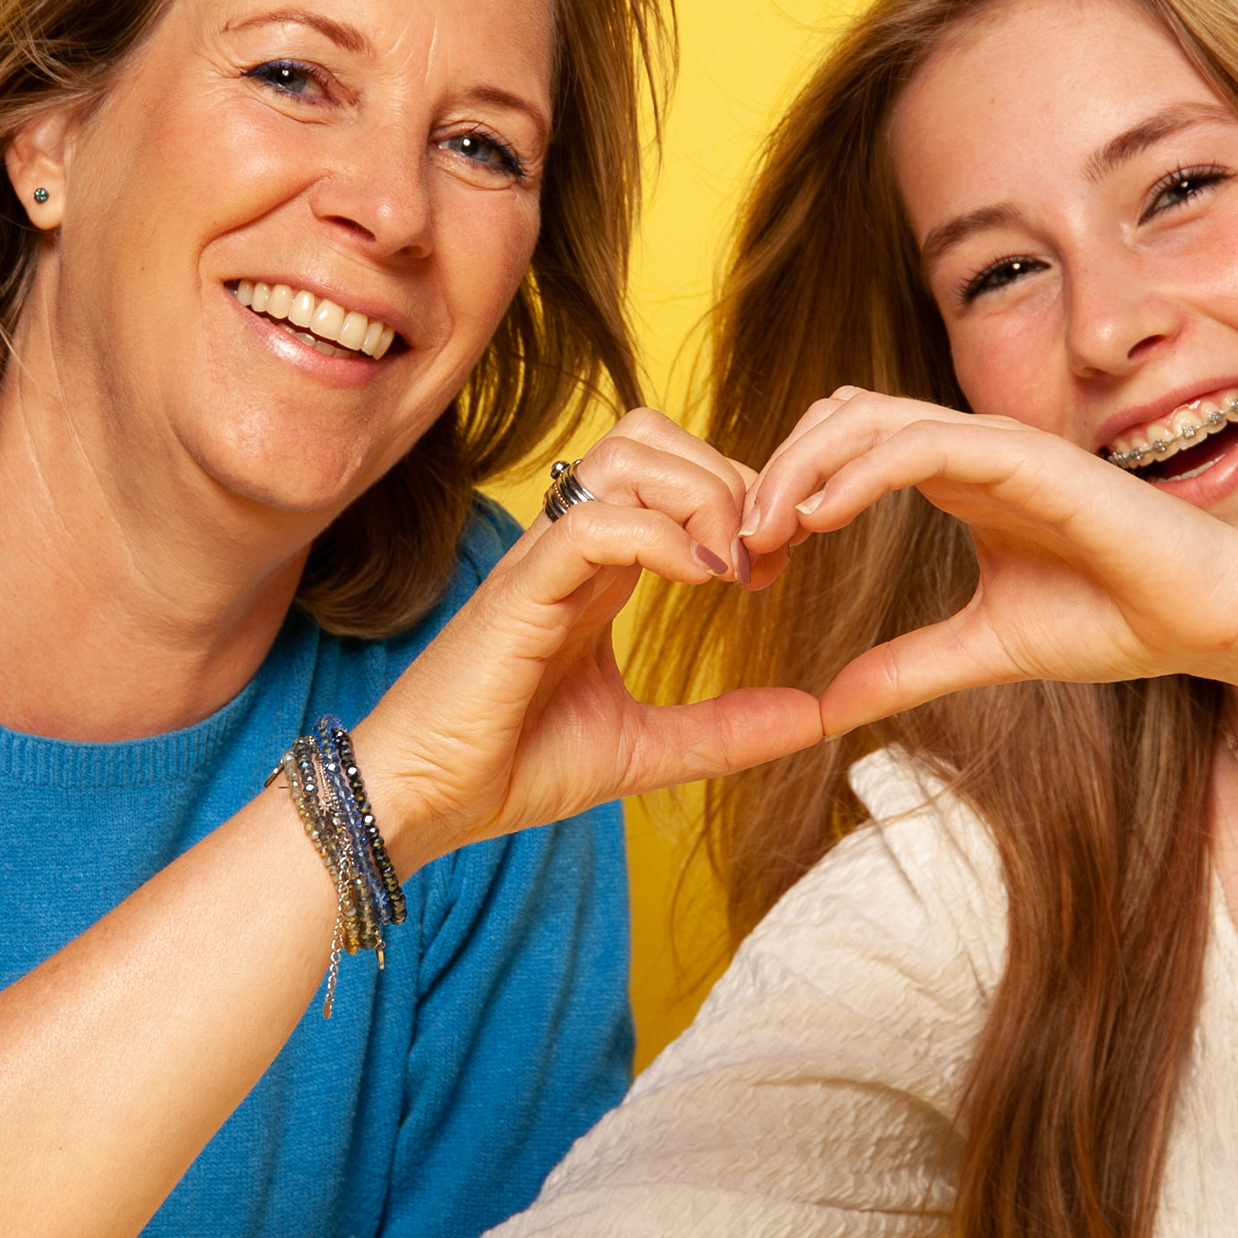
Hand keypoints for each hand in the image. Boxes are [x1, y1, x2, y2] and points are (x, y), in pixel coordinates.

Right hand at [356, 409, 825, 868]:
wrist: (423, 802)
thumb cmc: (511, 766)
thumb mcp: (646, 748)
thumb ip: (728, 730)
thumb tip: (813, 718)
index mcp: (599, 568)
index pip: (671, 469)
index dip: (737, 493)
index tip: (775, 563)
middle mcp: (571, 548)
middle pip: (650, 435)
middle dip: (726, 476)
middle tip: (761, 557)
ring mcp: (542, 562)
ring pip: (624, 456)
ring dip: (699, 493)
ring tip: (727, 566)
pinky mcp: (518, 594)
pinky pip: (591, 524)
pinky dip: (658, 536)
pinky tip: (696, 579)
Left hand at [737, 389, 1237, 735]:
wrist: (1209, 620)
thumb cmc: (1114, 622)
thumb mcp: (981, 652)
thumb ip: (904, 668)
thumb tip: (826, 708)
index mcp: (955, 481)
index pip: (843, 452)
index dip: (784, 494)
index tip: (744, 565)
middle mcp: (969, 450)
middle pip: (839, 418)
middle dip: (775, 471)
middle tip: (736, 547)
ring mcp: (999, 446)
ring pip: (869, 416)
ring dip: (803, 466)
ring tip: (764, 531)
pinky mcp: (1029, 457)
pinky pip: (925, 441)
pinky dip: (862, 470)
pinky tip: (820, 516)